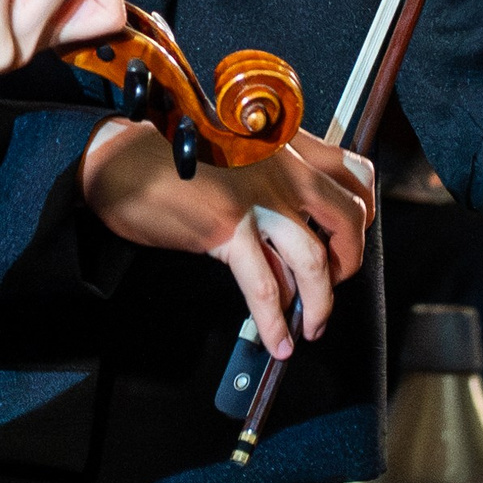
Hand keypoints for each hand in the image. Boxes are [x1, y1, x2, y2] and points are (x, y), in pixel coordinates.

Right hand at [82, 124, 374, 358]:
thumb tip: (293, 229)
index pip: (355, 172)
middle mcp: (281, 165)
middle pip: (348, 218)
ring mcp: (256, 196)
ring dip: (319, 303)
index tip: (350, 239)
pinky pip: (265, 285)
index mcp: (286, 143)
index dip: (363, 215)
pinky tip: (276, 340)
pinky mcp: (227, 226)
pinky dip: (275, 320)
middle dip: (349, 263)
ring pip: (315, 259)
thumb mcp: (235, 152)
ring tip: (309, 325)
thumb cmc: (167, 156)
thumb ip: (271, 176)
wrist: (119, 157)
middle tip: (333, 284)